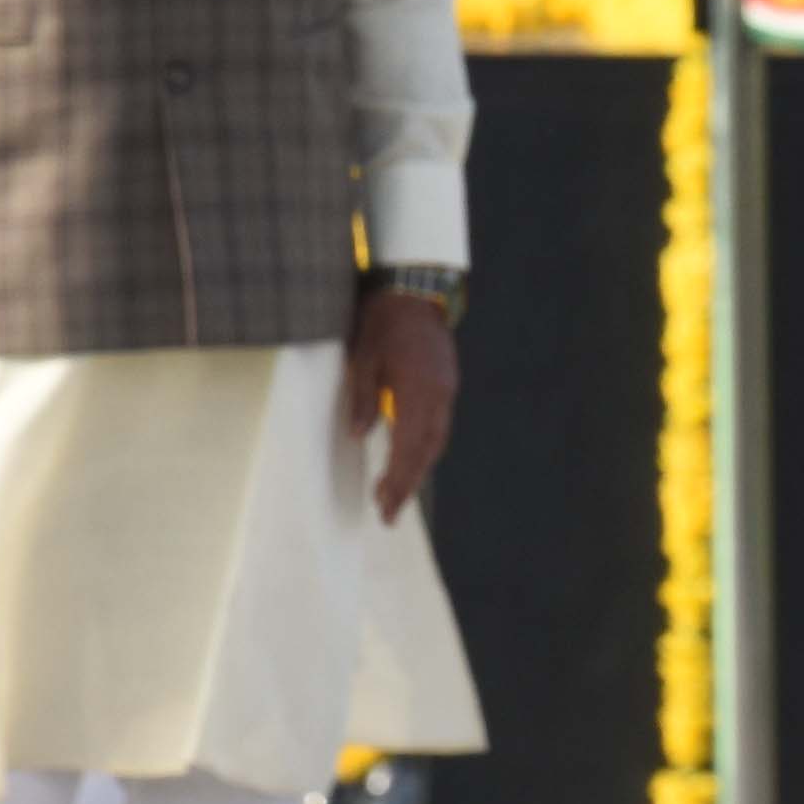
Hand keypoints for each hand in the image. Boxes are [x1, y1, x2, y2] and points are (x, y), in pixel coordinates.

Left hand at [345, 286, 458, 517]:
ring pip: (435, 440)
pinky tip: (408, 458)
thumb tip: (357, 436)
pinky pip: (437, 425)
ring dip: (416, 469)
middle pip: (426, 451)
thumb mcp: (361, 356)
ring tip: (396, 494)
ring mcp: (446, 389)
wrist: (414, 289)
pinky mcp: (445, 384)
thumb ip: (362, 397)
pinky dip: (422, 448)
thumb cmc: (381, 320)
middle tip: (388, 514)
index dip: (397, 480)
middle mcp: (438, 395)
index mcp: (417, 389)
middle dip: (407, 484)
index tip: (383, 506)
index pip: (408, 446)